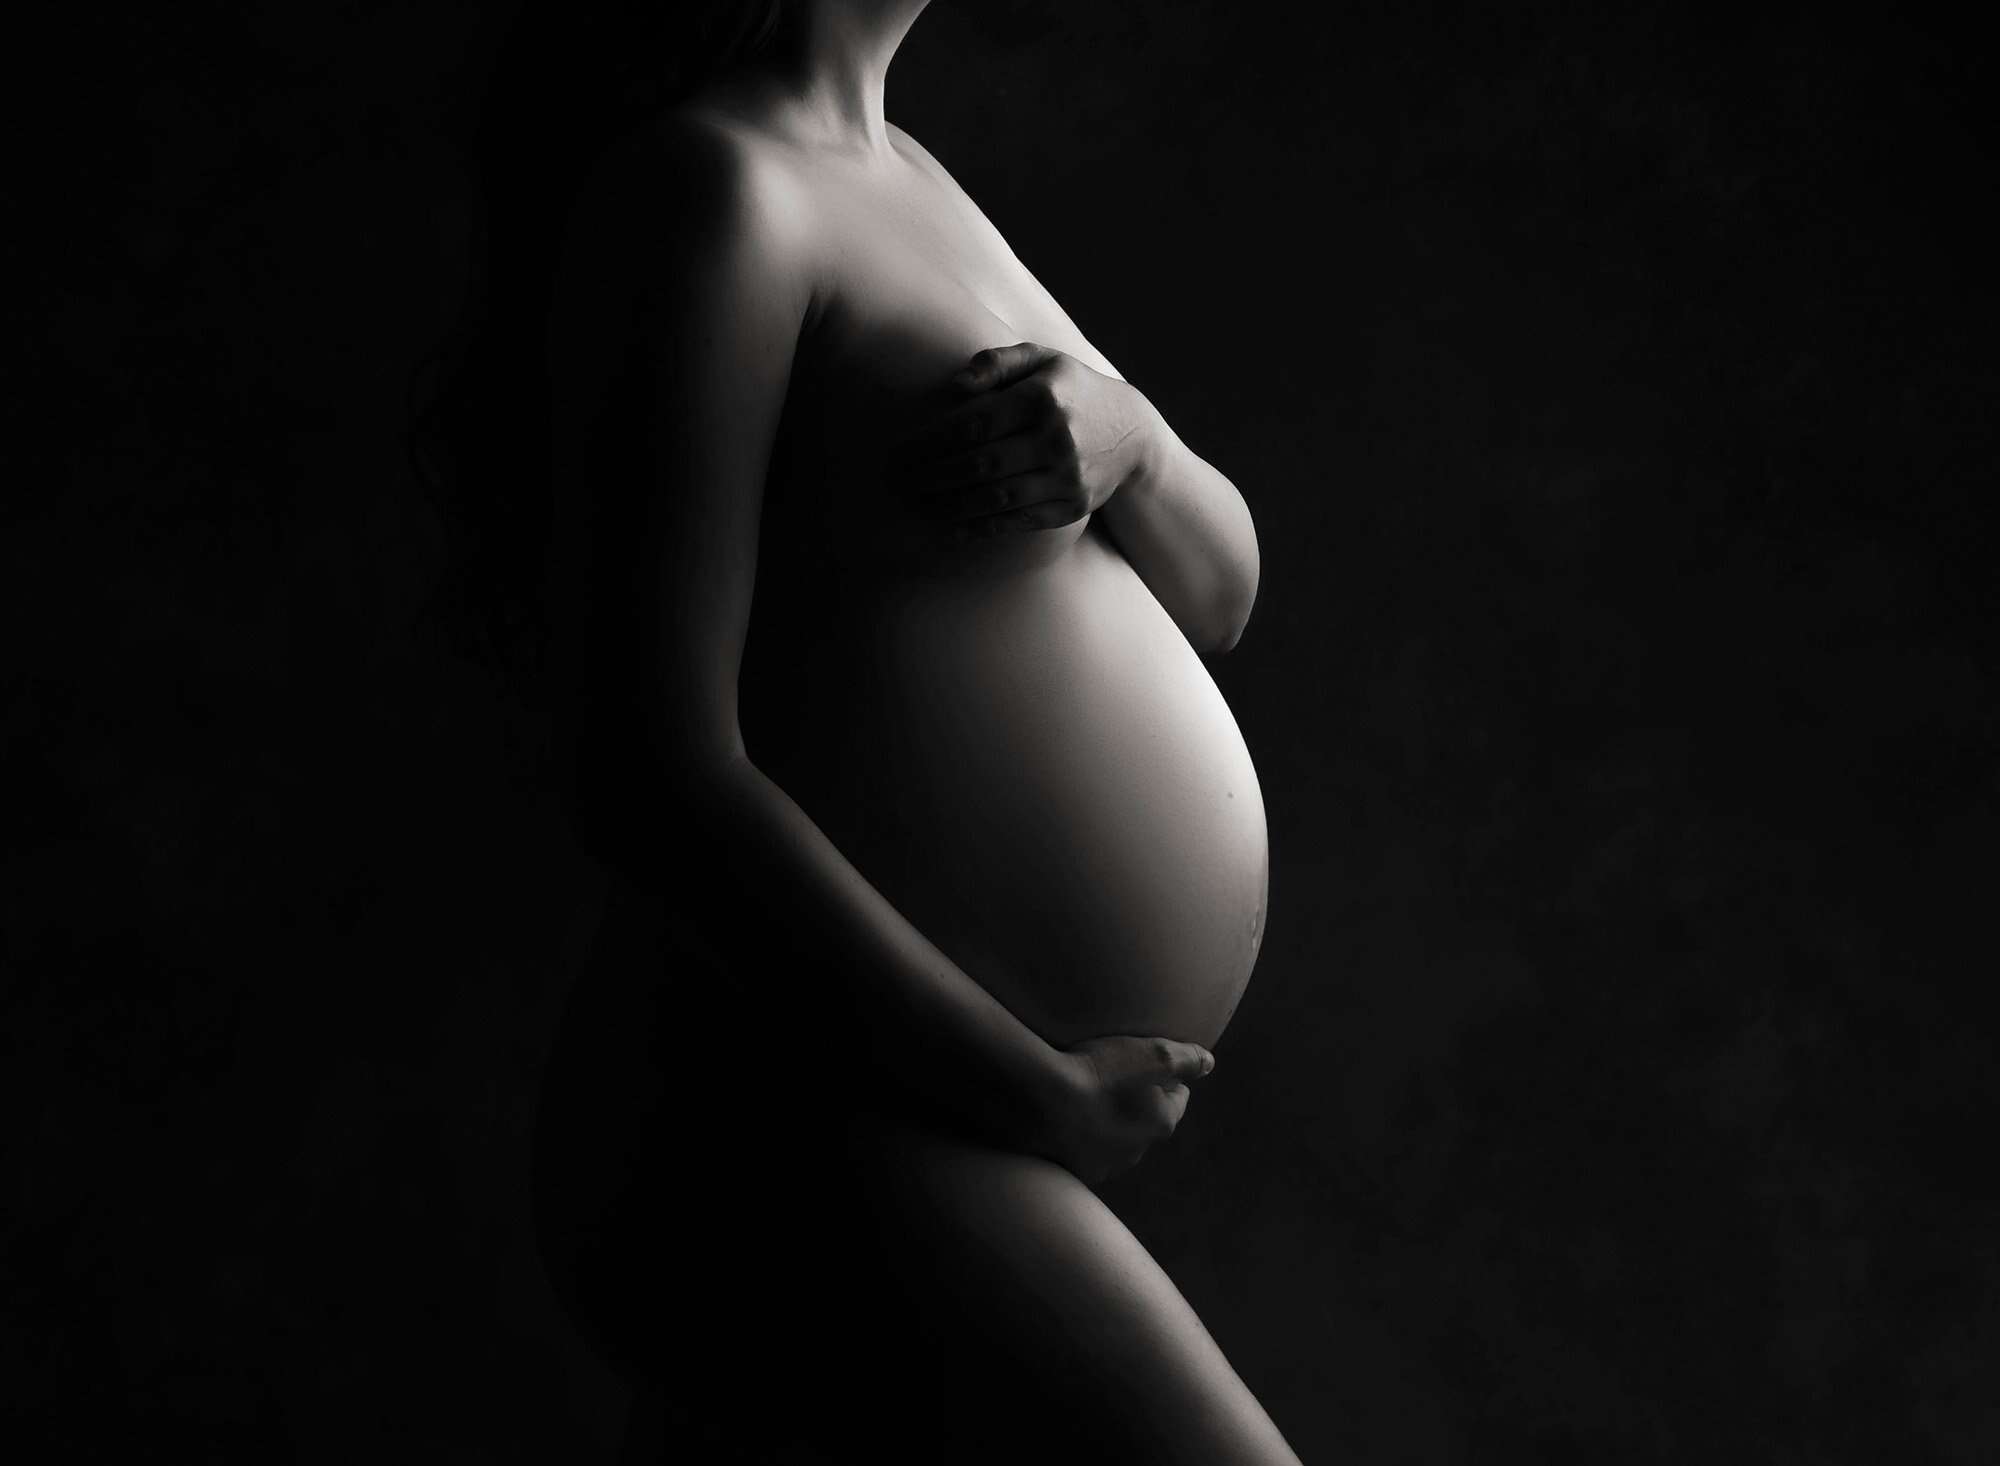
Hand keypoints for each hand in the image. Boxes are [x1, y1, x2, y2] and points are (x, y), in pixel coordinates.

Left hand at [893, 342, 1160, 540]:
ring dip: (948, 506)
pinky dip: (979, 528)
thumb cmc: (1071, 391)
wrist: (1132, 434)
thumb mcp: (1042, 361)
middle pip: (980, 463)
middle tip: (895, 482)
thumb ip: (996, 363)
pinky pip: (1017, 521)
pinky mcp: (1071, 506)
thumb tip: (954, 386)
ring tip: (914, 505)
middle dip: (931, 476)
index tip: (899, 453)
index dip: (931, 442)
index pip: (974, 424)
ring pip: (995, 498)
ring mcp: (1066, 476)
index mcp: (1043, 397)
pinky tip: (948, 528)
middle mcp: (1056, 438)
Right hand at [1030, 1034, 1216, 1185]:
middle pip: (1145, 1122)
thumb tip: (1208, 1062)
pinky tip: (1062, 1115)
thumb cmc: (1096, 1072)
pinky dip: (1077, 1135)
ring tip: (1084, 1097)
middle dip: (1137, 1103)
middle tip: (1115, 1078)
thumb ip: (1186, 1058)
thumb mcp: (1150, 1053)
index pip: (1177, 1099)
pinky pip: (1080, 1150)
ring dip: (1106, 1122)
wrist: (1036, 1102)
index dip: (1167, 1078)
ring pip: (1113, 1140)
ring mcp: (1101, 1165)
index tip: (1150, 1065)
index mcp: (1160, 1124)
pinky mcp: (1068, 1169)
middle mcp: (1135, 1152)